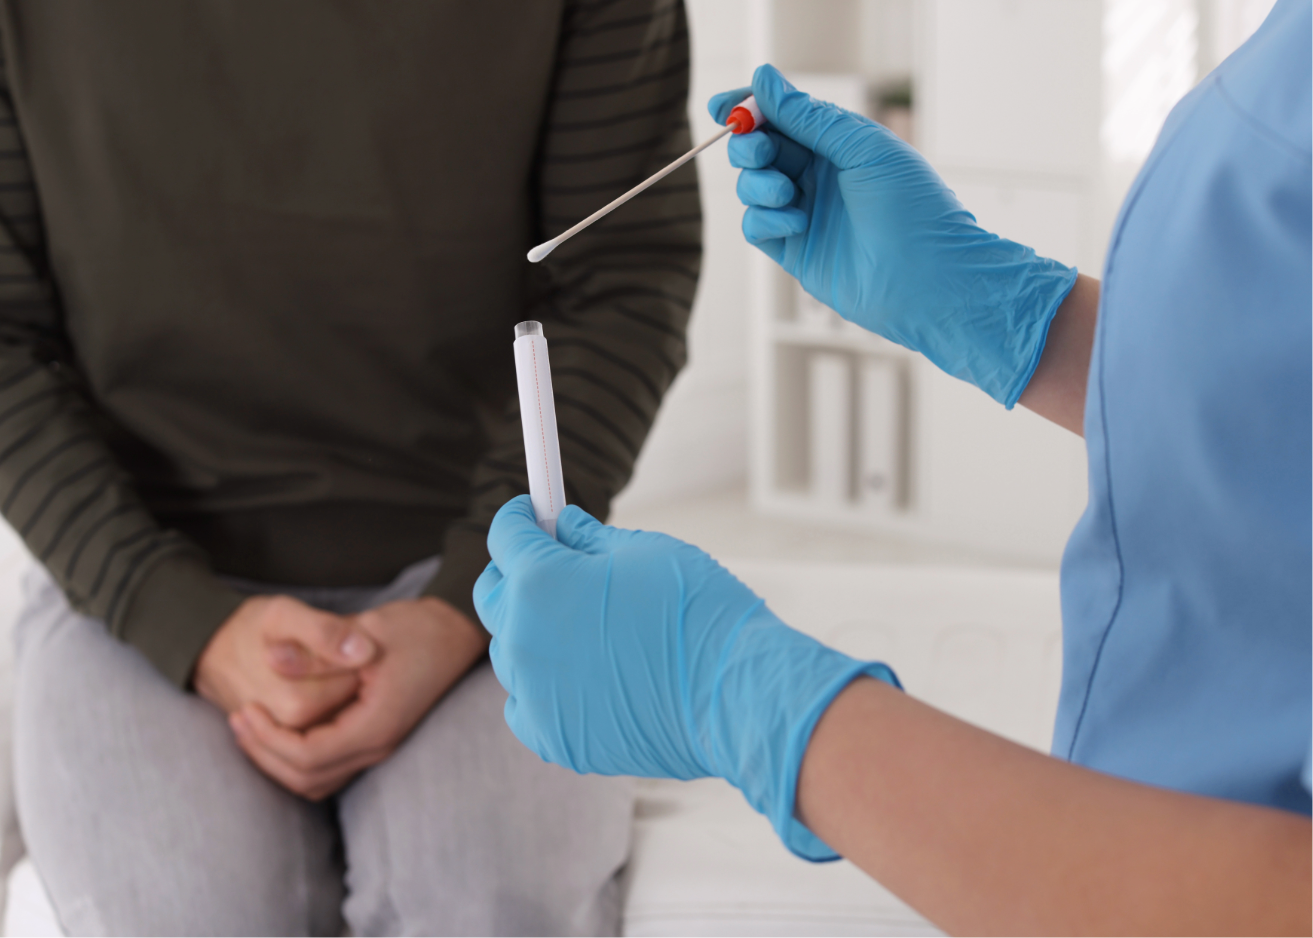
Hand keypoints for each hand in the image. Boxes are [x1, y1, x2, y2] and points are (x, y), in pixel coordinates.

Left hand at [229, 596, 488, 799]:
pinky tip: (281, 730)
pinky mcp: (376, 739)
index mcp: (376, 724)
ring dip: (278, 761)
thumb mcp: (365, 630)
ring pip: (317, 781)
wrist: (456, 632)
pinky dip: (297, 758)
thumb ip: (317, 649)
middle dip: (265, 754)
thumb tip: (269, 659)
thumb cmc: (416, 628)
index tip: (245, 709)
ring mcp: (380, 746)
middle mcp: (379, 745)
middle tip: (238, 719)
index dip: (268, 739)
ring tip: (251, 728)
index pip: (308, 756)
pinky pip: (329, 769)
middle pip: (307, 778)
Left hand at [473, 495, 897, 859]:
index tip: (531, 514)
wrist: (735, 695)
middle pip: (492, 595)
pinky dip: (545, 687)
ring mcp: (533, 694)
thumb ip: (590, 538)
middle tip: (553, 566)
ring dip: (533, 631)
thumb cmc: (697, 614)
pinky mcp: (554, 738)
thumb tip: (563, 527)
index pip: (505, 536)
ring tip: (584, 628)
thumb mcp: (645, 552)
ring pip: (512, 651)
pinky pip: (527, 704)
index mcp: (540, 581)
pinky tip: (583, 677)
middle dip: (515, 573)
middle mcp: (523, 637)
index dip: (519, 518)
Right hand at [709, 66, 1077, 406]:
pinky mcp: (794, 251)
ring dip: (758, 184)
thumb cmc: (913, 209)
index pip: (783, 116)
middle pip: (759, 149)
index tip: (722, 106)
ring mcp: (804, 213)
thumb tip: (764, 80)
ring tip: (786, 194)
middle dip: (749, 146)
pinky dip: (764, 219)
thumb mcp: (862, 147)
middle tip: (764, 153)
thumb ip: (808, 117)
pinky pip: (755, 226)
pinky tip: (795, 224)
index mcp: (839, 143)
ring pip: (751, 187)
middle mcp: (819, 176)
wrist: (928, 280)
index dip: (749, 108)